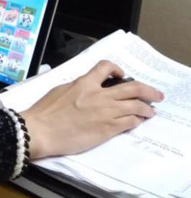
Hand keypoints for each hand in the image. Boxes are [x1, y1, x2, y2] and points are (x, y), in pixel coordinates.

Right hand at [22, 60, 163, 159]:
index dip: (118, 69)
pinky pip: (130, 122)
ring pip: (136, 106)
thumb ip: (78, 87)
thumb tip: (87, 88)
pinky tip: (136, 122)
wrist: (41, 130)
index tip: (122, 75)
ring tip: (150, 111)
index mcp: (84, 83)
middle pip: (133, 88)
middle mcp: (98, 96)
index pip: (106, 67)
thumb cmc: (45, 112)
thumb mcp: (60, 90)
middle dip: (149, 90)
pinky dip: (136, 120)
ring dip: (147, 108)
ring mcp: (105, 113)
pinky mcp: (107, 129)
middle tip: (155, 94)